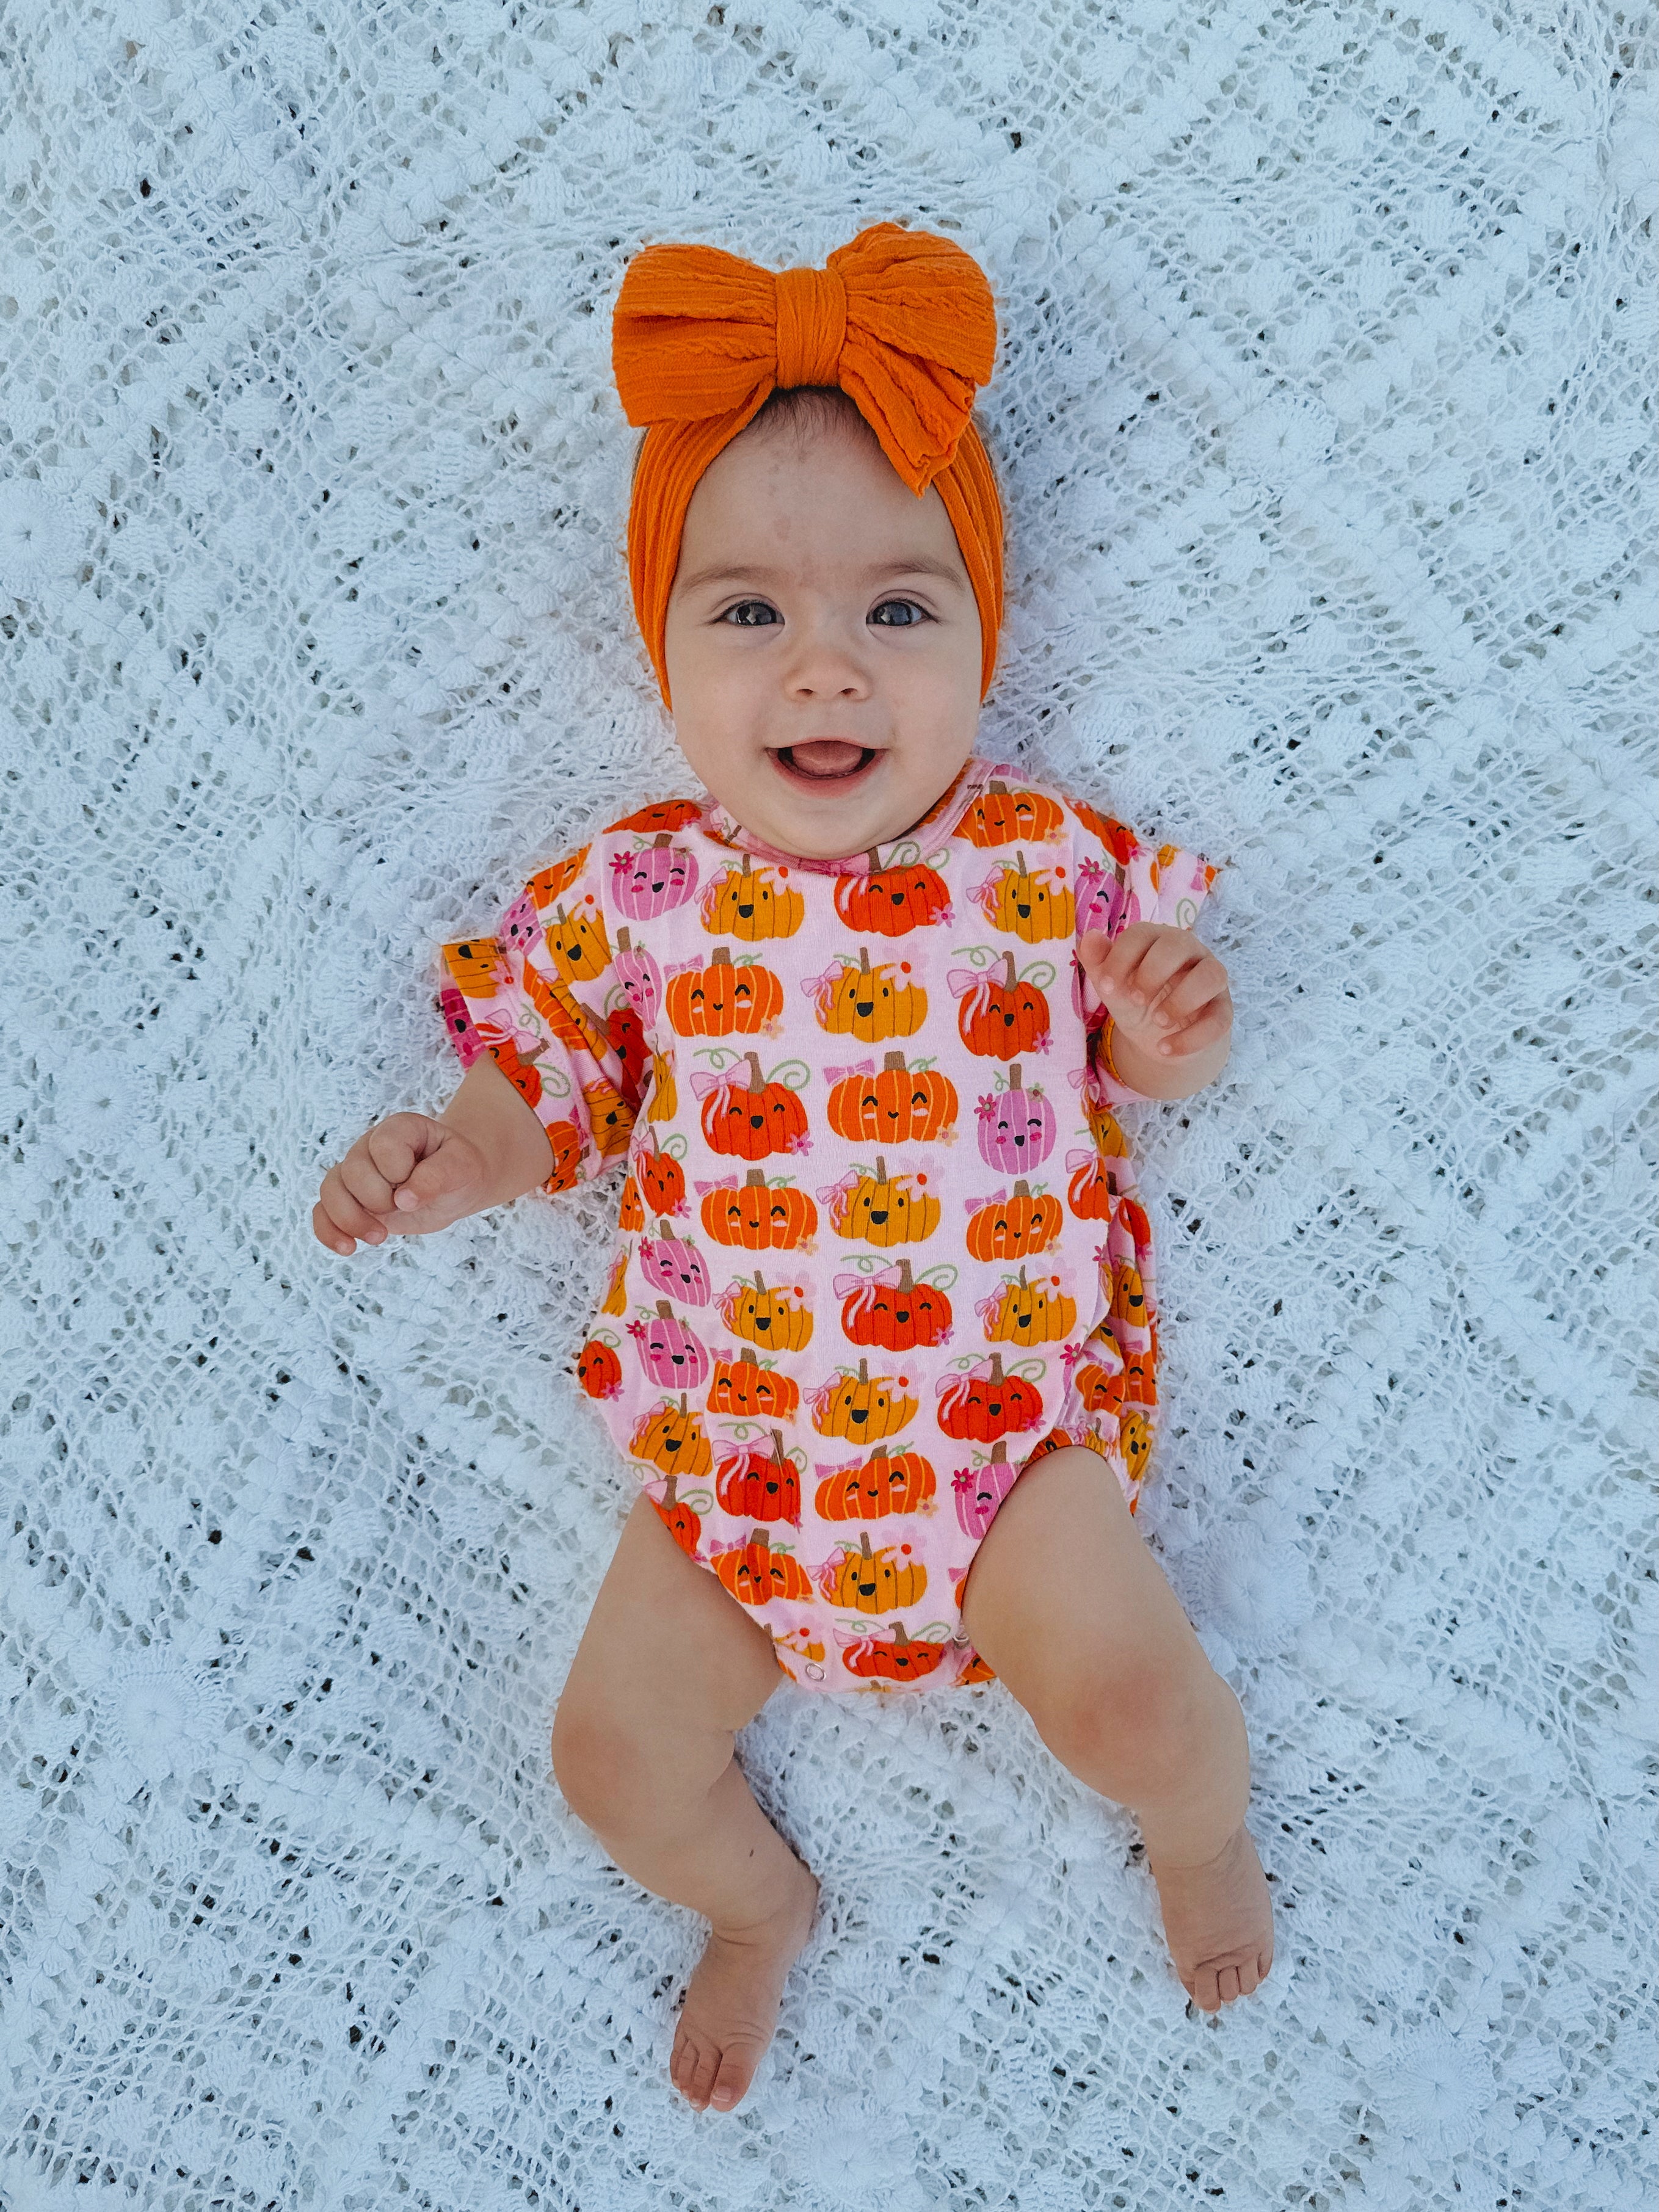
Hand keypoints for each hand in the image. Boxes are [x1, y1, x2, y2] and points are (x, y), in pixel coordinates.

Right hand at [313, 1112, 491, 1254]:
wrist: (456, 1184)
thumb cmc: (459, 1169)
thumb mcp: (462, 1167)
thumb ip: (437, 1177)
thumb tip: (404, 1200)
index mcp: (399, 1130)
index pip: (383, 1145)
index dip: (399, 1172)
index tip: (421, 1184)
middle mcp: (370, 1147)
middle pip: (352, 1171)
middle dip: (379, 1198)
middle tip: (407, 1206)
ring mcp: (356, 1174)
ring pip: (330, 1191)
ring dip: (351, 1219)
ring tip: (380, 1236)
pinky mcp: (351, 1201)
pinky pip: (323, 1212)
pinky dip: (329, 1232)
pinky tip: (347, 1248)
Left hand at [1078, 922, 1232, 1068]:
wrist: (1159, 1038)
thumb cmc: (1137, 1001)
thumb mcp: (1113, 985)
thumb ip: (1098, 962)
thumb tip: (1089, 937)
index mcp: (1157, 939)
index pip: (1142, 933)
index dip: (1121, 959)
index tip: (1106, 988)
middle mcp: (1189, 951)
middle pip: (1180, 943)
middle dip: (1153, 973)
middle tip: (1136, 1001)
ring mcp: (1210, 978)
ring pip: (1212, 975)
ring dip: (1181, 1000)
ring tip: (1159, 1023)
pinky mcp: (1222, 1009)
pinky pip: (1219, 1019)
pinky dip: (1192, 1038)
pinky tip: (1166, 1048)